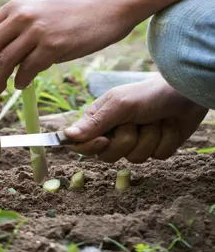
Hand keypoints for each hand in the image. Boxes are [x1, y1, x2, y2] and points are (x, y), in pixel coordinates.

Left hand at [0, 0, 138, 93]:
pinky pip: (26, 70)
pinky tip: (21, 85)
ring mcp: (37, 31)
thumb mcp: (39, 10)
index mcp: (15, 6)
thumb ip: (18, 25)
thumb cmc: (73, 13)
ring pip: (3, 62)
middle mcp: (22, 16)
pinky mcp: (53, 47)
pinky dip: (20, 81)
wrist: (108, 7)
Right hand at [64, 75, 207, 162]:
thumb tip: (67, 136)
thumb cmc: (148, 94)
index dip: (90, 147)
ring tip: (155, 120)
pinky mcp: (156, 148)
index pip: (81, 144)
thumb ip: (94, 123)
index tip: (104, 140)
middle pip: (108, 156)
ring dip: (150, 138)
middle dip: (126, 140)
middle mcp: (114, 133)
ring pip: (135, 158)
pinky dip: (165, 140)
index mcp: (99, 120)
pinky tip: (168, 126)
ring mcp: (136, 142)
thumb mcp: (119, 105)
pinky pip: (157, 156)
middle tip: (135, 123)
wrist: (184, 93)